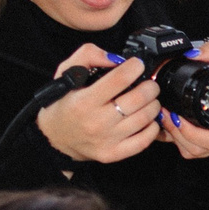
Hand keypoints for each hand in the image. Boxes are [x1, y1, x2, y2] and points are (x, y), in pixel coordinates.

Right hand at [37, 46, 161, 162]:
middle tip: (149, 84)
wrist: (55, 137)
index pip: (118, 80)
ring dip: (153, 105)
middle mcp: (96, 122)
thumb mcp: (66, 71)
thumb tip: (116, 58)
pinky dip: (152, 127)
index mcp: (83, 101)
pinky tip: (148, 119)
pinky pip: (144, 140)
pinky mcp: (113, 153)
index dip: (134, 68)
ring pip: (145, 119)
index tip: (137, 64)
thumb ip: (88, 56)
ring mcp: (106, 140)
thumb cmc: (64, 102)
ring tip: (149, 100)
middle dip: (150, 87)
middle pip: (138, 100)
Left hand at [157, 39, 208, 157]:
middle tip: (164, 115)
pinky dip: (172, 139)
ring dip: (173, 136)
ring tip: (163, 117)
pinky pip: (184, 150)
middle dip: (177, 134)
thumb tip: (191, 53)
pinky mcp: (200, 145)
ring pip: (189, 151)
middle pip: (198, 149)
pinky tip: (165, 124)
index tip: (177, 116)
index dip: (193, 132)